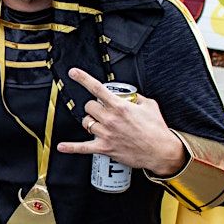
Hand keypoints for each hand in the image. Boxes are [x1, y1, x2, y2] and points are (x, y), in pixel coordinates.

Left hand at [57, 68, 184, 175]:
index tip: (73, 72)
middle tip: (102, 110)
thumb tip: (128, 95)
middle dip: (93, 106)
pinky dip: (71, 147)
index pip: (97, 88)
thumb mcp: (149, 106)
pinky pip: (83, 148)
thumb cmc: (156, 129)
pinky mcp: (105, 148)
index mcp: (120, 106)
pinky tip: (62, 146)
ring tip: (99, 123)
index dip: (83, 78)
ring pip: (85, 122)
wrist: (161, 151)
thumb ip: (135, 98)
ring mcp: (106, 134)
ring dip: (90, 121)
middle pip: (89, 106)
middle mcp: (110, 119)